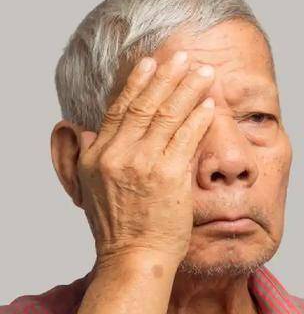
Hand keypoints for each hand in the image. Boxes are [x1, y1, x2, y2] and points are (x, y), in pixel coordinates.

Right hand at [76, 51, 215, 265]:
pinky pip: (187, 137)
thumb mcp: (88, 188)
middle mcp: (117, 154)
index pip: (120, 107)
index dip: (137, 81)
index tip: (151, 61)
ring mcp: (143, 163)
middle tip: (183, 55)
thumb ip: (86, 155)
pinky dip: (199, 117)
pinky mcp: (169, 175)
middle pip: (146, 103)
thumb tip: (85, 129)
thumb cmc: (119, 226)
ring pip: (168, 114)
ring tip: (204, 72)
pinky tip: (209, 104)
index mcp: (97, 154)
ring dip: (188, 89)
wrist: (134, 258)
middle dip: (167, 75)